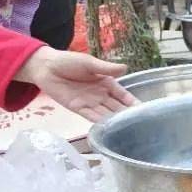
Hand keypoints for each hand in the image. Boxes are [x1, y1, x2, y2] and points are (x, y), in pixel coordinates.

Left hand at [15, 46, 133, 120]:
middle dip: (127, 116)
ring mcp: (89, 103)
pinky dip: (99, 123)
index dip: (132, 102)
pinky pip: (91, 117)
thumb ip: (106, 68)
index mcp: (106, 82)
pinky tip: (108, 128)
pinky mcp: (77, 108)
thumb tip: (125, 68)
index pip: (123, 95)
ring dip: (115, 122)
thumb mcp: (90, 63)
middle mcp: (100, 95)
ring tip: (127, 130)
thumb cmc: (69, 61)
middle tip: (140, 126)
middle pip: (116, 108)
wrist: (46, 67)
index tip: (144, 110)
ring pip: (106, 114)